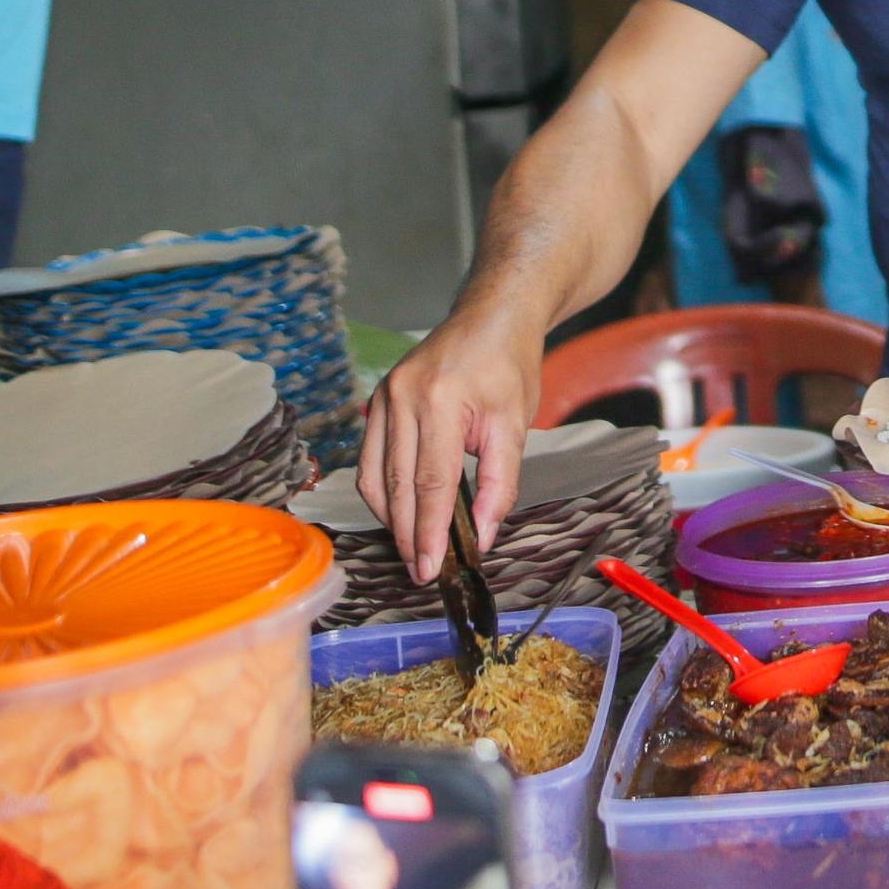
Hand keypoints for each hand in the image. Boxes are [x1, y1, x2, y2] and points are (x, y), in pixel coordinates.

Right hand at [358, 298, 545, 581]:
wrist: (490, 317)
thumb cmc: (508, 366)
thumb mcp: (517, 424)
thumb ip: (500, 482)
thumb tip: (483, 534)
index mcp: (440, 400)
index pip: (430, 482)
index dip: (428, 531)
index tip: (431, 567)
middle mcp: (402, 398)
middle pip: (397, 484)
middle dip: (406, 533)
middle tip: (420, 570)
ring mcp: (383, 397)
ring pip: (374, 476)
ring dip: (390, 518)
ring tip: (410, 548)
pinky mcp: (377, 400)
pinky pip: (370, 458)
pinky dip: (383, 491)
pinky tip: (400, 512)